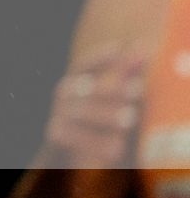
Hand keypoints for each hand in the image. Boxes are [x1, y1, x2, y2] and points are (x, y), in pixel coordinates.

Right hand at [37, 48, 147, 167]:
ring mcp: (58, 113)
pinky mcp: (55, 135)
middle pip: (88, 88)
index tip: (119, 49)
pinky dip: (98, 143)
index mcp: (74, 81)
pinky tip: (119, 147)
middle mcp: (63, 94)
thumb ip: (122, 74)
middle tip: (138, 90)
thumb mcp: (106, 95)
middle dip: (113, 89)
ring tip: (130, 119)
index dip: (100, 57)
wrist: (64, 148)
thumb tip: (143, 51)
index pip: (84, 65)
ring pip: (82, 113)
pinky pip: (77, 138)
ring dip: (106, 114)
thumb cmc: (94, 117)